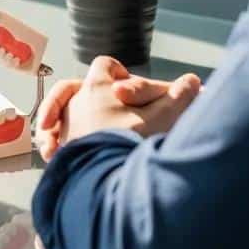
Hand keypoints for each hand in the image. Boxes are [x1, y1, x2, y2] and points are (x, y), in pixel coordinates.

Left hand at [35, 57, 200, 160]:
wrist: (106, 183)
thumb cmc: (132, 145)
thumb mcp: (163, 118)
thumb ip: (178, 98)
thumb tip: (194, 82)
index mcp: (98, 87)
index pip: (104, 65)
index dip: (116, 72)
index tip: (124, 83)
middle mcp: (75, 103)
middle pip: (75, 88)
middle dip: (91, 96)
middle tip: (104, 109)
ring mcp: (65, 127)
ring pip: (63, 116)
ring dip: (72, 121)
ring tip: (88, 131)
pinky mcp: (60, 152)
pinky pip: (55, 141)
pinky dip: (59, 142)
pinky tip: (67, 152)